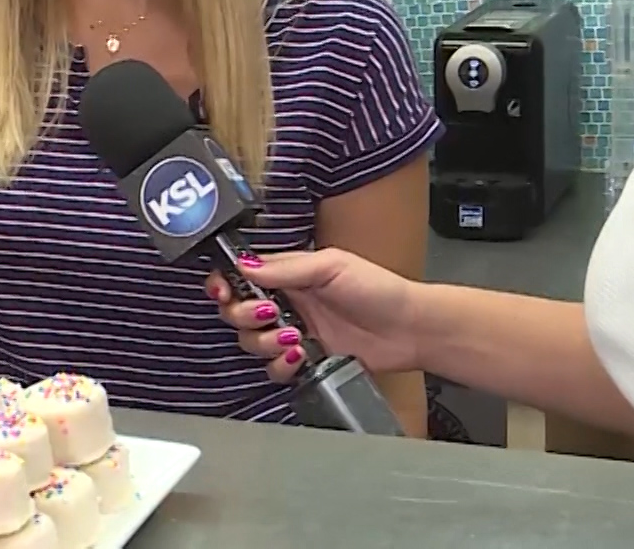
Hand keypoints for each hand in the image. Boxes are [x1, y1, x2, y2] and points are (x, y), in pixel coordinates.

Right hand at [206, 248, 422, 382]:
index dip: (224, 285)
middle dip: (244, 315)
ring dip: (265, 341)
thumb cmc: (378, 289)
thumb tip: (244, 265)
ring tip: (295, 337)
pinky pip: (273, 368)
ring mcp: (293, 332)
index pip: (239, 276)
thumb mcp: (331, 266)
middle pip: (236, 312)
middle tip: (269, 314)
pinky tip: (300, 355)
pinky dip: (281, 365)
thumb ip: (286, 268)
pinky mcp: (303, 359)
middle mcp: (285, 302)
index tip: (224, 292)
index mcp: (287, 274)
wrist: (409, 329)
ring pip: (251, 342)